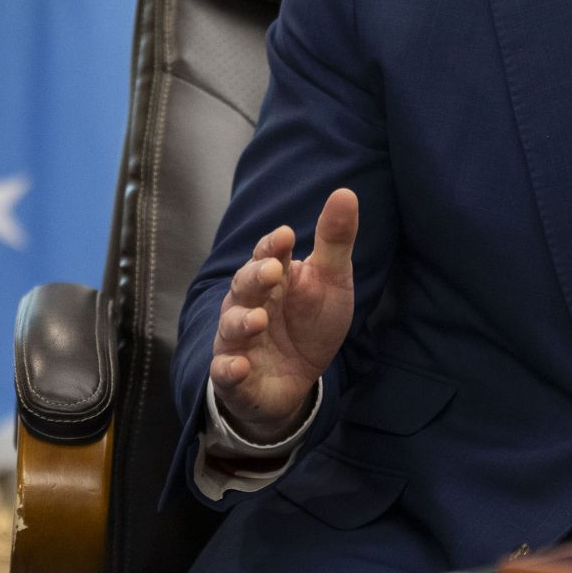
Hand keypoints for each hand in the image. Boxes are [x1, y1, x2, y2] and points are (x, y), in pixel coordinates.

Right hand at [209, 188, 357, 442]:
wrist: (296, 380)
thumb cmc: (310, 322)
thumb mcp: (330, 281)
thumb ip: (335, 241)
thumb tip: (346, 192)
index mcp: (271, 277)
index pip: (266, 254)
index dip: (272, 246)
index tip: (286, 235)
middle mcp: (248, 303)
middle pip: (245, 285)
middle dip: (256, 277)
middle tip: (271, 271)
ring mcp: (238, 339)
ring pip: (232, 326)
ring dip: (242, 322)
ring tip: (259, 319)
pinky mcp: (235, 376)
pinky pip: (225, 371)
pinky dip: (229, 368)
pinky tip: (240, 365)